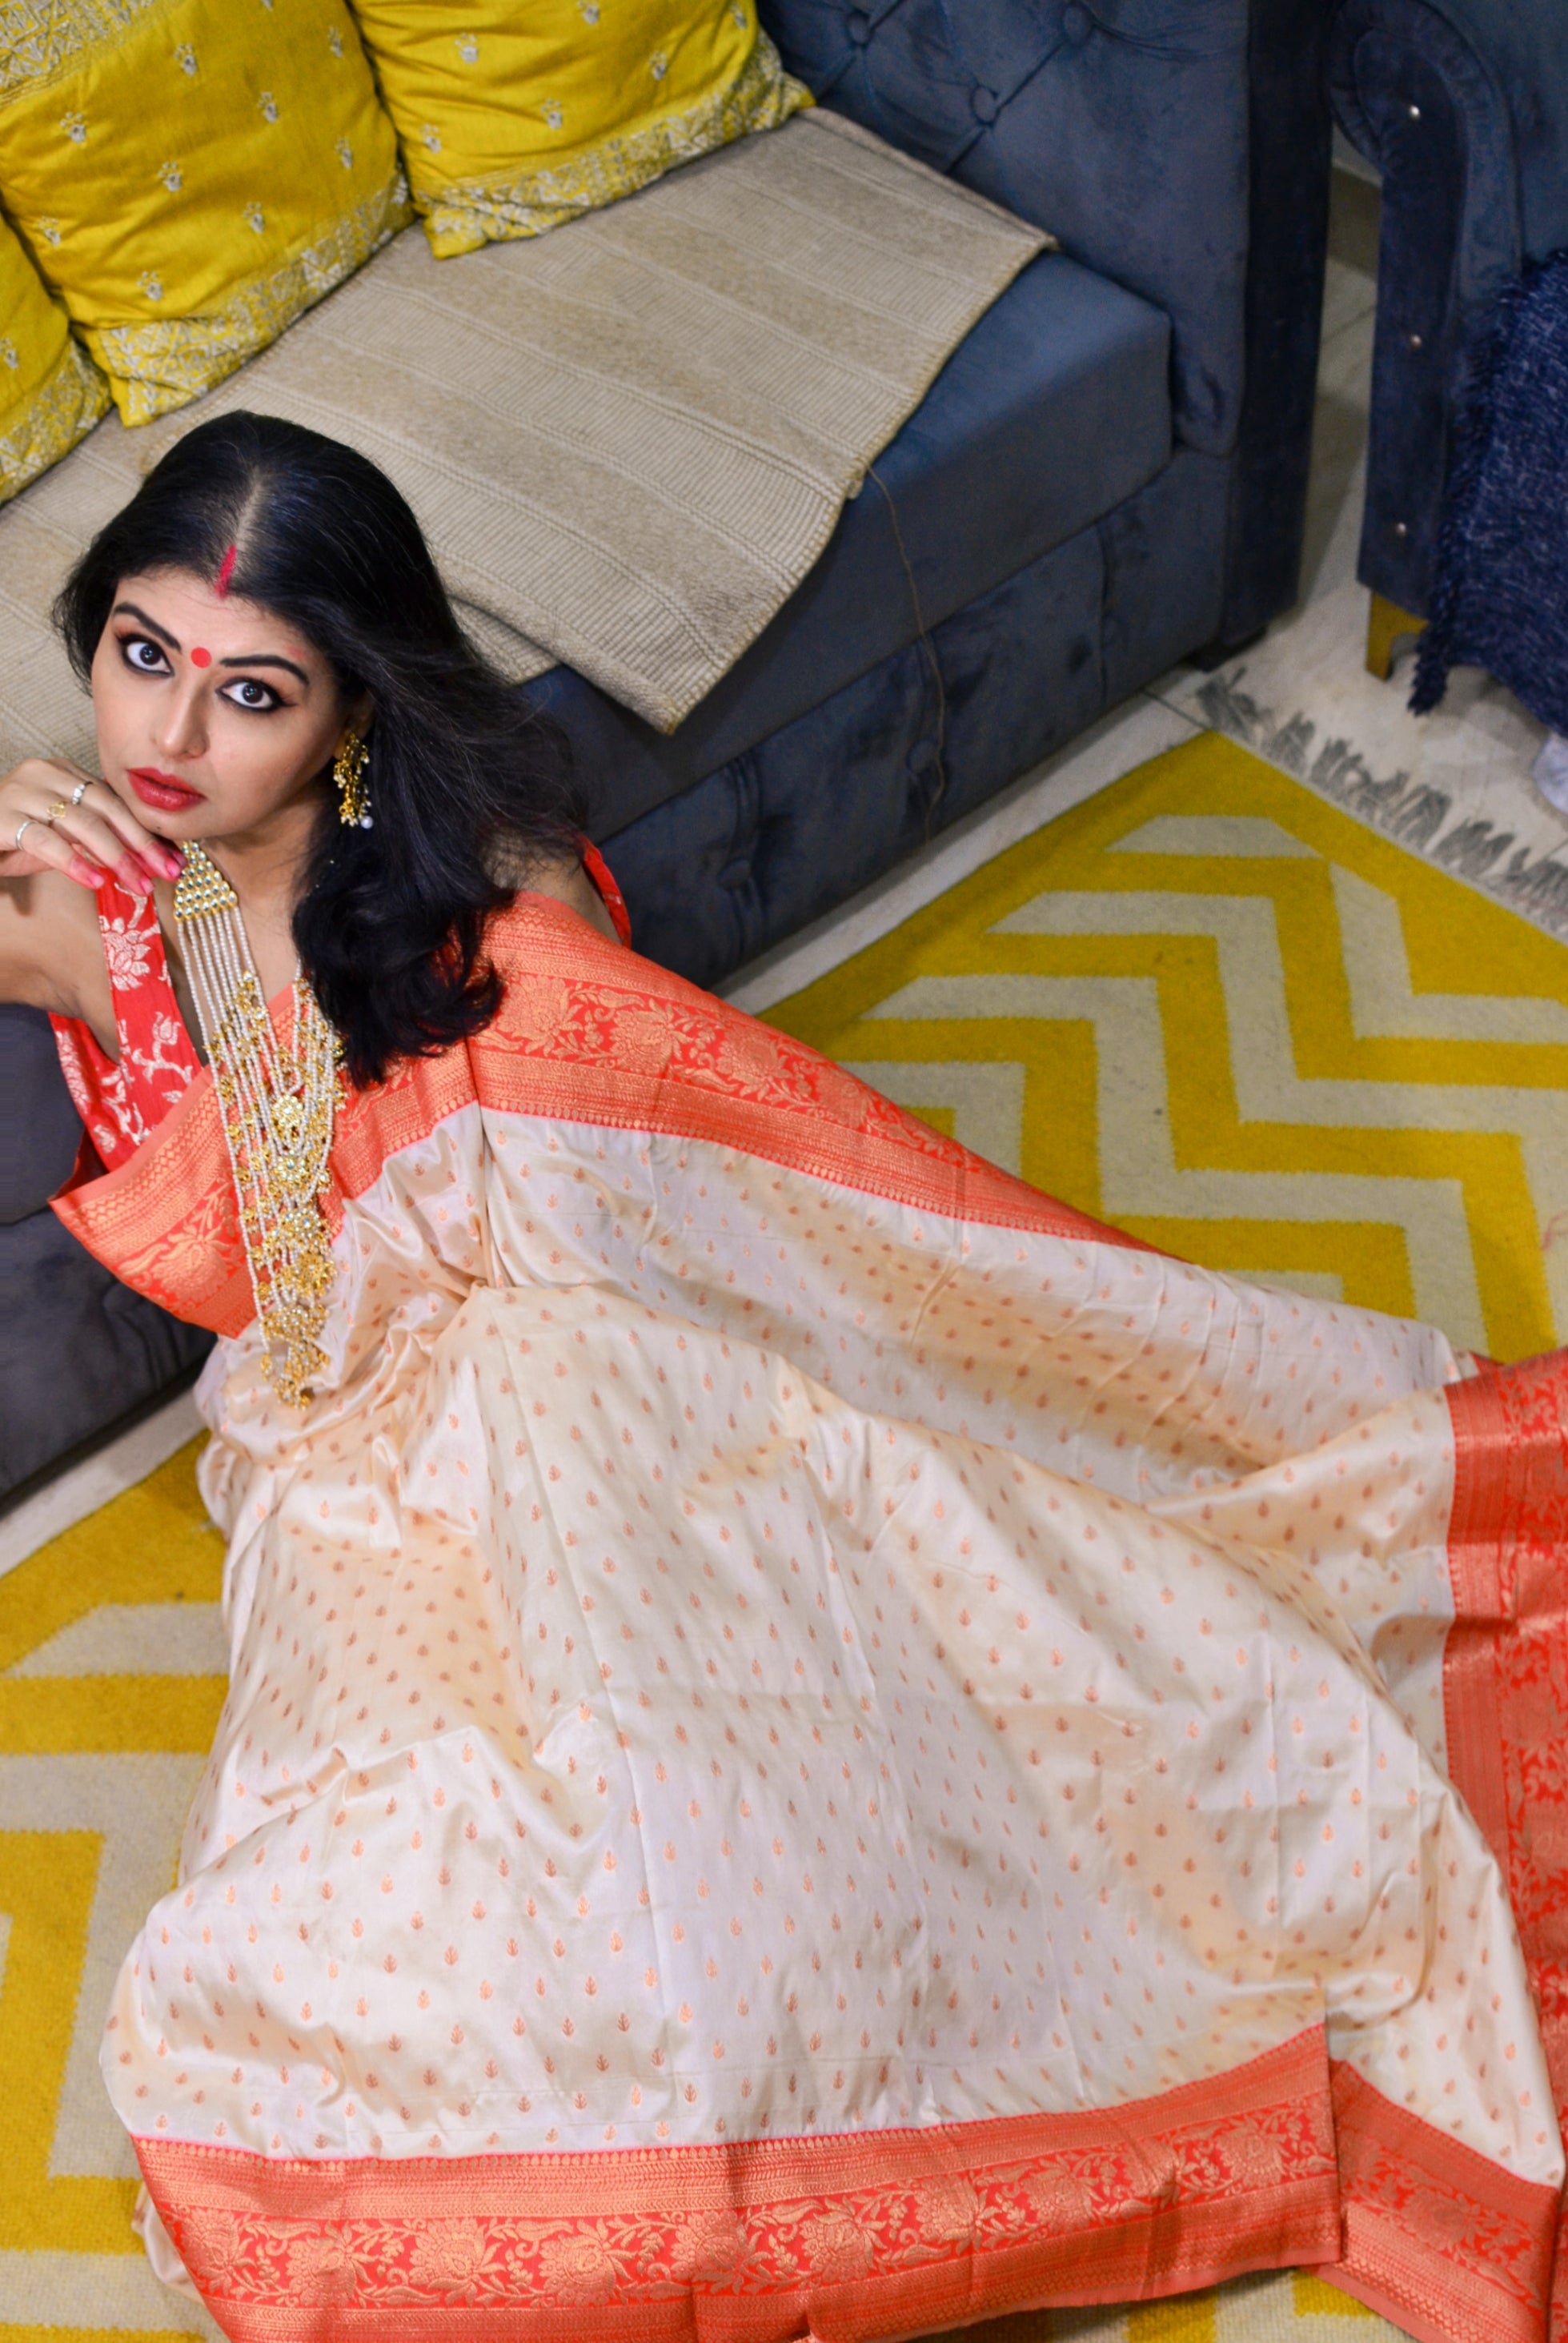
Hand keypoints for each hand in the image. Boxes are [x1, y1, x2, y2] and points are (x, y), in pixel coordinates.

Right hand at [0, 758, 182, 894]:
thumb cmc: (13, 838)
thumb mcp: (63, 839)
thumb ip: (99, 844)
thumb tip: (150, 861)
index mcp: (63, 772)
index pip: (115, 800)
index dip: (146, 831)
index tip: (174, 860)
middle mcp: (43, 774)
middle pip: (105, 806)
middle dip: (140, 843)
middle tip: (166, 873)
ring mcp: (21, 792)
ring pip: (81, 822)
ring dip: (116, 856)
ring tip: (138, 883)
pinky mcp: (2, 818)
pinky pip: (46, 840)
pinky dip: (75, 862)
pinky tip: (96, 880)